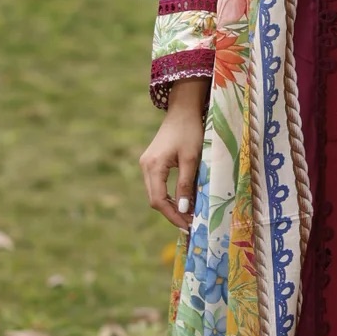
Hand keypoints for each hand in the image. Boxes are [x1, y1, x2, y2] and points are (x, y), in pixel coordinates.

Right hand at [139, 77, 207, 229]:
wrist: (183, 109)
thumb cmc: (190, 131)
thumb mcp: (191, 159)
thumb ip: (186, 184)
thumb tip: (184, 210)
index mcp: (153, 166)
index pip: (158, 200)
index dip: (172, 216)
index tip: (188, 226)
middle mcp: (145, 167)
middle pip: (155, 199)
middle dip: (172, 213)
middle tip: (190, 224)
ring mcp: (147, 164)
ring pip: (156, 193)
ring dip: (171, 206)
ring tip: (189, 216)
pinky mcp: (152, 163)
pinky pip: (158, 185)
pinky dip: (169, 196)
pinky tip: (182, 202)